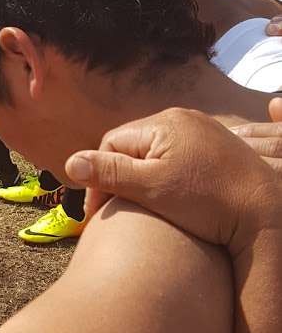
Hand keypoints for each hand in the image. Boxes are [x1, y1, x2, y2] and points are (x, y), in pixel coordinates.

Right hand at [64, 106, 281, 256]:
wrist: (266, 214)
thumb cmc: (208, 202)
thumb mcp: (152, 189)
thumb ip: (110, 173)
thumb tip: (71, 163)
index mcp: (165, 122)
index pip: (112, 144)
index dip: (99, 177)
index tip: (99, 211)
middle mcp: (185, 118)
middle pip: (134, 146)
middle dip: (120, 177)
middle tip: (116, 211)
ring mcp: (205, 132)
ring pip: (156, 153)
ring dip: (142, 178)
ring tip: (141, 207)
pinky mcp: (219, 149)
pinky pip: (179, 158)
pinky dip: (167, 177)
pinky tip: (170, 201)